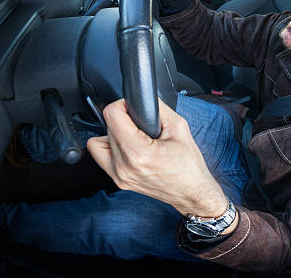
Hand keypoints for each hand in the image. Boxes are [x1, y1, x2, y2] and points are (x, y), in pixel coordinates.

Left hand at [87, 98, 227, 217]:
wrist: (191, 191)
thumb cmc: (188, 165)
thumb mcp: (179, 127)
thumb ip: (158, 109)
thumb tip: (142, 99)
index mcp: (139, 152)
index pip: (112, 115)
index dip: (123, 105)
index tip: (132, 108)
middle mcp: (124, 166)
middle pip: (107, 126)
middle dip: (123, 119)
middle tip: (141, 124)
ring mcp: (119, 176)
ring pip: (99, 141)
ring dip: (114, 134)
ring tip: (133, 136)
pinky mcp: (118, 181)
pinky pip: (101, 156)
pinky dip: (110, 148)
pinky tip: (127, 147)